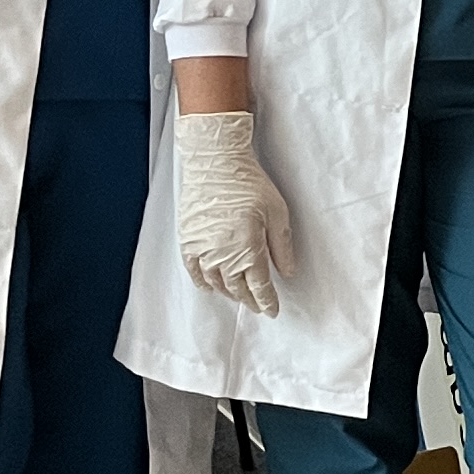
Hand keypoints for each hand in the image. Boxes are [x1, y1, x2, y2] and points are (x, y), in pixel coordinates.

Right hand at [175, 109, 296, 316]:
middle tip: (258, 306)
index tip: (272, 311)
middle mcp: (222, 254)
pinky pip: (194, 271)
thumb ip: (282, 246)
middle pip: (237, 288)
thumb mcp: (277, 212)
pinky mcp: (187, 240)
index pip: (259, 286)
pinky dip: (203, 283)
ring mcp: (201, 249)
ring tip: (240, 297)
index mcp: (247, 248)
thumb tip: (287, 272)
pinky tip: (212, 288)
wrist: (214, 162)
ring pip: (216, 283)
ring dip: (229, 293)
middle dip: (249, 300)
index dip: (267, 301)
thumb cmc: (249, 183)